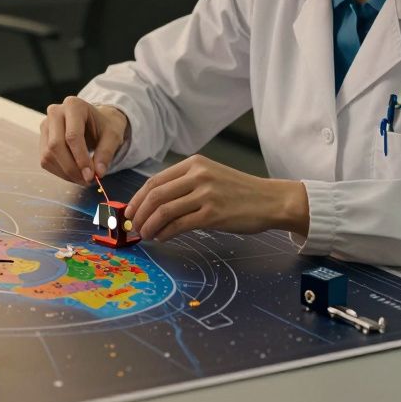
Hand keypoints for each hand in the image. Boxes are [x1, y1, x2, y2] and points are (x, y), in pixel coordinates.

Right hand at [39, 97, 128, 184]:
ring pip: (48, 155)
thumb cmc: (104, 126)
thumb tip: (98, 173)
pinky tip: (74, 173)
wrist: (95, 121)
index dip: (80, 158)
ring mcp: (46, 125)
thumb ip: (106, 153)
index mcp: (74, 105)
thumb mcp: (113, 136)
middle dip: (71, 168)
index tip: (90, 175)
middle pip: (56, 145)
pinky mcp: (42, 139)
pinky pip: (45, 160)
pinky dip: (60, 172)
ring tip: (83, 178)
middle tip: (87, 180)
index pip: (72, 136)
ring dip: (65, 172)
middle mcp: (55, 112)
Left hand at [125, 155, 309, 241]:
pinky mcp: (213, 214)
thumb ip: (185, 184)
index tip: (130, 211)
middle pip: (156, 195)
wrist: (270, 200)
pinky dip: (165, 233)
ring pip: (164, 210)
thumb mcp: (211, 177)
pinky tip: (162, 237)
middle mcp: (198, 175)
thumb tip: (153, 203)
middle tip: (133, 226)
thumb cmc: (239, 192)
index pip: (155, 180)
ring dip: (149, 225)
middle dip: (139, 213)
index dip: (138, 198)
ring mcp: (206, 194)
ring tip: (146, 234)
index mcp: (194, 164)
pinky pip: (180, 225)